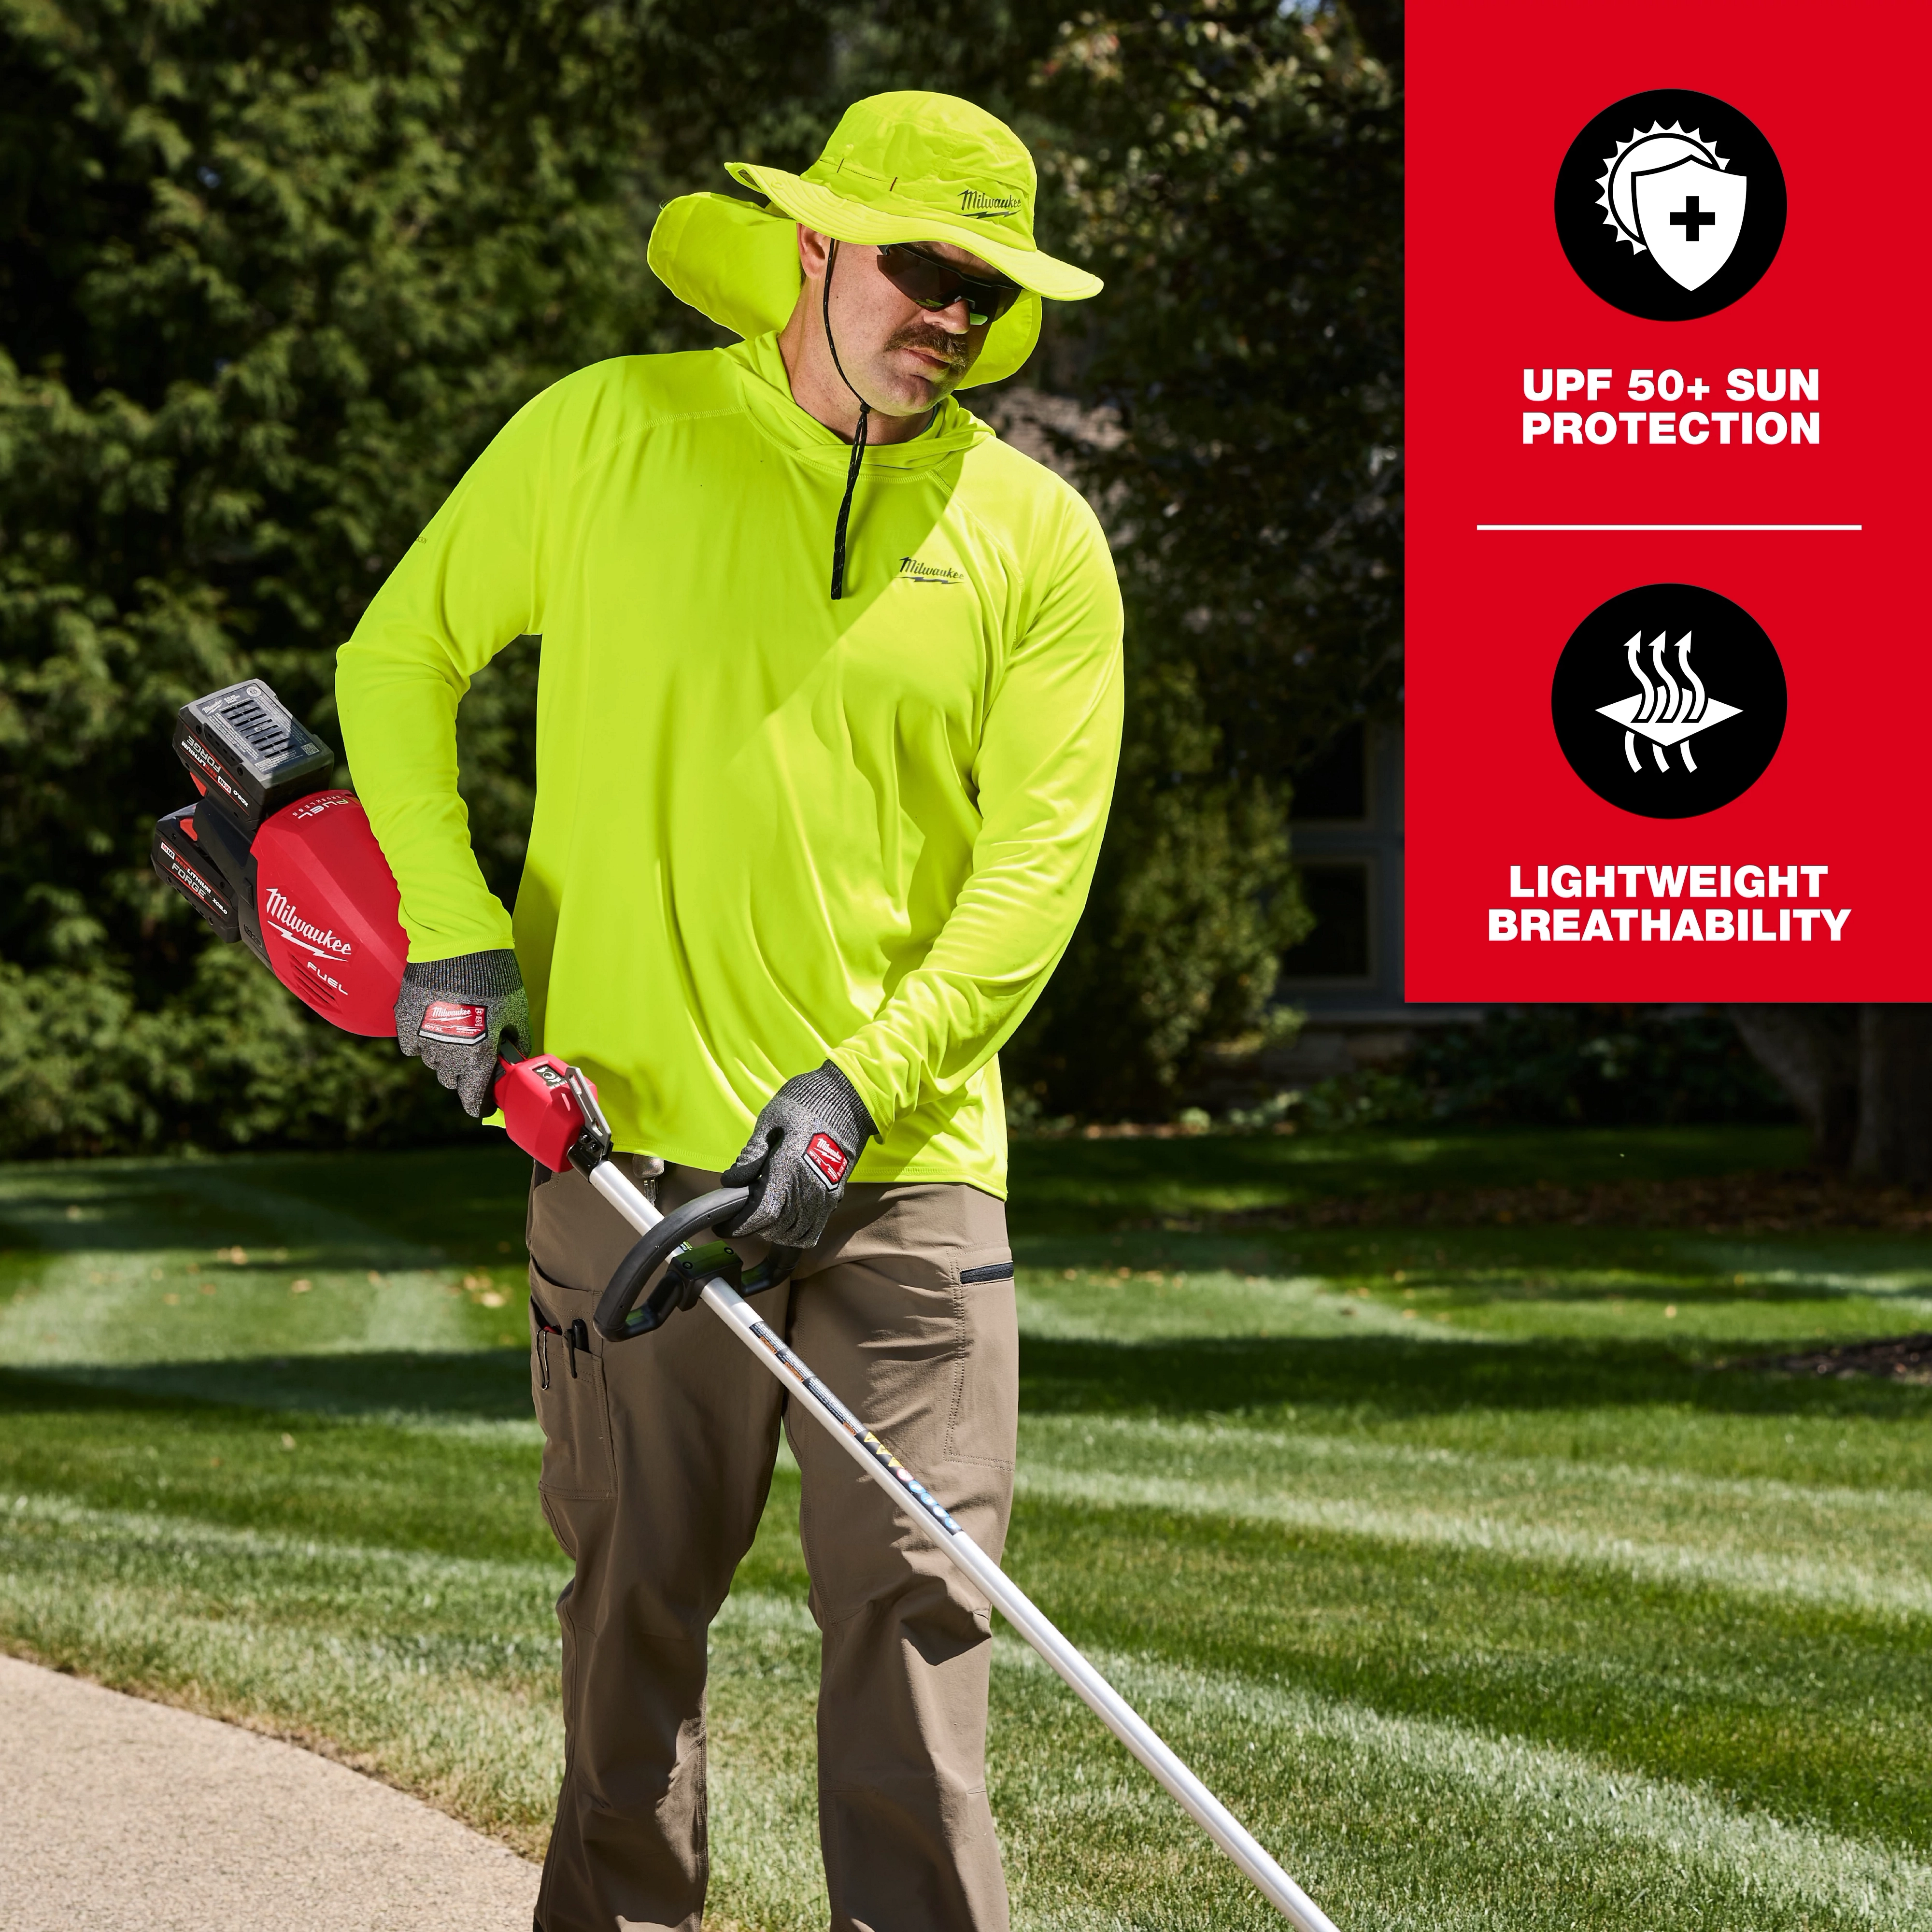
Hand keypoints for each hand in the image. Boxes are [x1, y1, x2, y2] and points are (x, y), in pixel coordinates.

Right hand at [394, 949, 529, 1116]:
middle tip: (476, 1056)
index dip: (479, 1105)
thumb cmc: (494, 977)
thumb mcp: (516, 1011)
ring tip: (459, 1031)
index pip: (473, 1098)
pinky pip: (413, 1045)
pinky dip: (424, 1040)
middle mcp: (447, 1053)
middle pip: (452, 1080)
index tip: (484, 1105)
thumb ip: (516, 1042)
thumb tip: (515, 1057)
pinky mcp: (405, 1020)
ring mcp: (423, 1037)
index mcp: (476, 1057)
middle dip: (465, 1074)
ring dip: (445, 1055)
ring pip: (433, 1062)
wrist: (459, 943)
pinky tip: (437, 1023)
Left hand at [719, 1063, 877, 1248]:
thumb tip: (731, 1181)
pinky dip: (797, 1232)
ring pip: (796, 1233)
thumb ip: (752, 1153)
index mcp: (790, 1167)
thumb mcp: (771, 1119)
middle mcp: (810, 1187)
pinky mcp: (836, 1194)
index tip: (723, 1225)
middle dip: (753, 1226)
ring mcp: (826, 1194)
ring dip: (775, 1232)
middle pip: (777, 1228)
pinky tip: (784, 1221)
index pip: (763, 1213)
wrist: (848, 1097)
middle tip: (741, 1211)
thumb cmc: (805, 1103)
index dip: (739, 1226)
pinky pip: (815, 1228)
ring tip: (762, 1215)